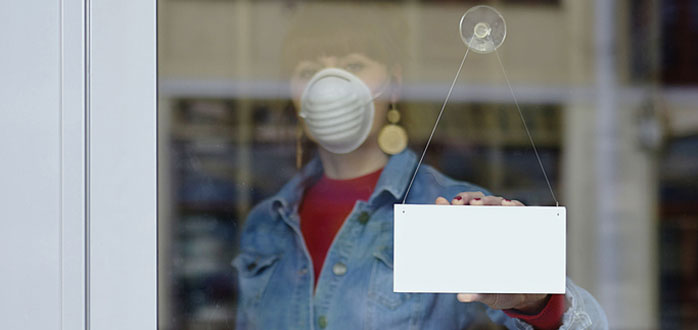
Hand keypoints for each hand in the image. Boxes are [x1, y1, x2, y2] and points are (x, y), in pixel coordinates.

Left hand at [434, 191, 548, 313]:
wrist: (529, 294)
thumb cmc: (501, 291)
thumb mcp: (489, 293)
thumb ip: (476, 293)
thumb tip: (462, 296)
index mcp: (473, 240)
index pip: (457, 219)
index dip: (447, 209)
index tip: (440, 203)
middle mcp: (486, 228)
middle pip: (473, 205)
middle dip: (465, 199)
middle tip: (459, 202)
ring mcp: (504, 224)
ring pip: (493, 204)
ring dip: (486, 201)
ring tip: (478, 203)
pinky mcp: (523, 224)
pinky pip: (517, 210)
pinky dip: (512, 205)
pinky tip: (506, 205)